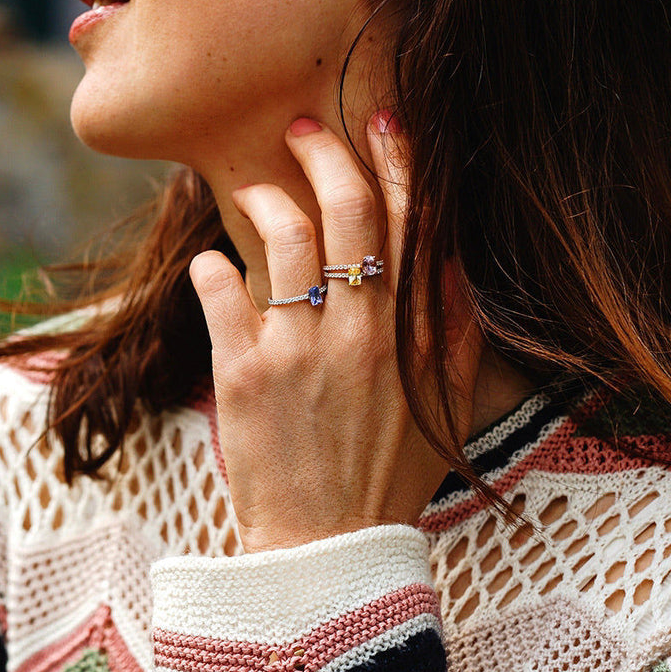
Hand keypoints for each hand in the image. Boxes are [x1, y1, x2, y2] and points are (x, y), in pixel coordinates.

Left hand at [189, 114, 477, 552]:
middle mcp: (361, 333)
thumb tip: (451, 261)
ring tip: (256, 193)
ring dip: (265, 199)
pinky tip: (213, 265)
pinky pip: (219, 288)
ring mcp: (299, 350)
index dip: (396, 162)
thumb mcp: (448, 409)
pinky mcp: (242, 374)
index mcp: (414, 337)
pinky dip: (212, 266)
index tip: (380, 122)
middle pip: (346, 210)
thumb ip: (458, 335)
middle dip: (323, 151)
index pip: (411, 224)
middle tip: (302, 128)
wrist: (327, 549)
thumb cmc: (388, 477)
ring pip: (282, 236)